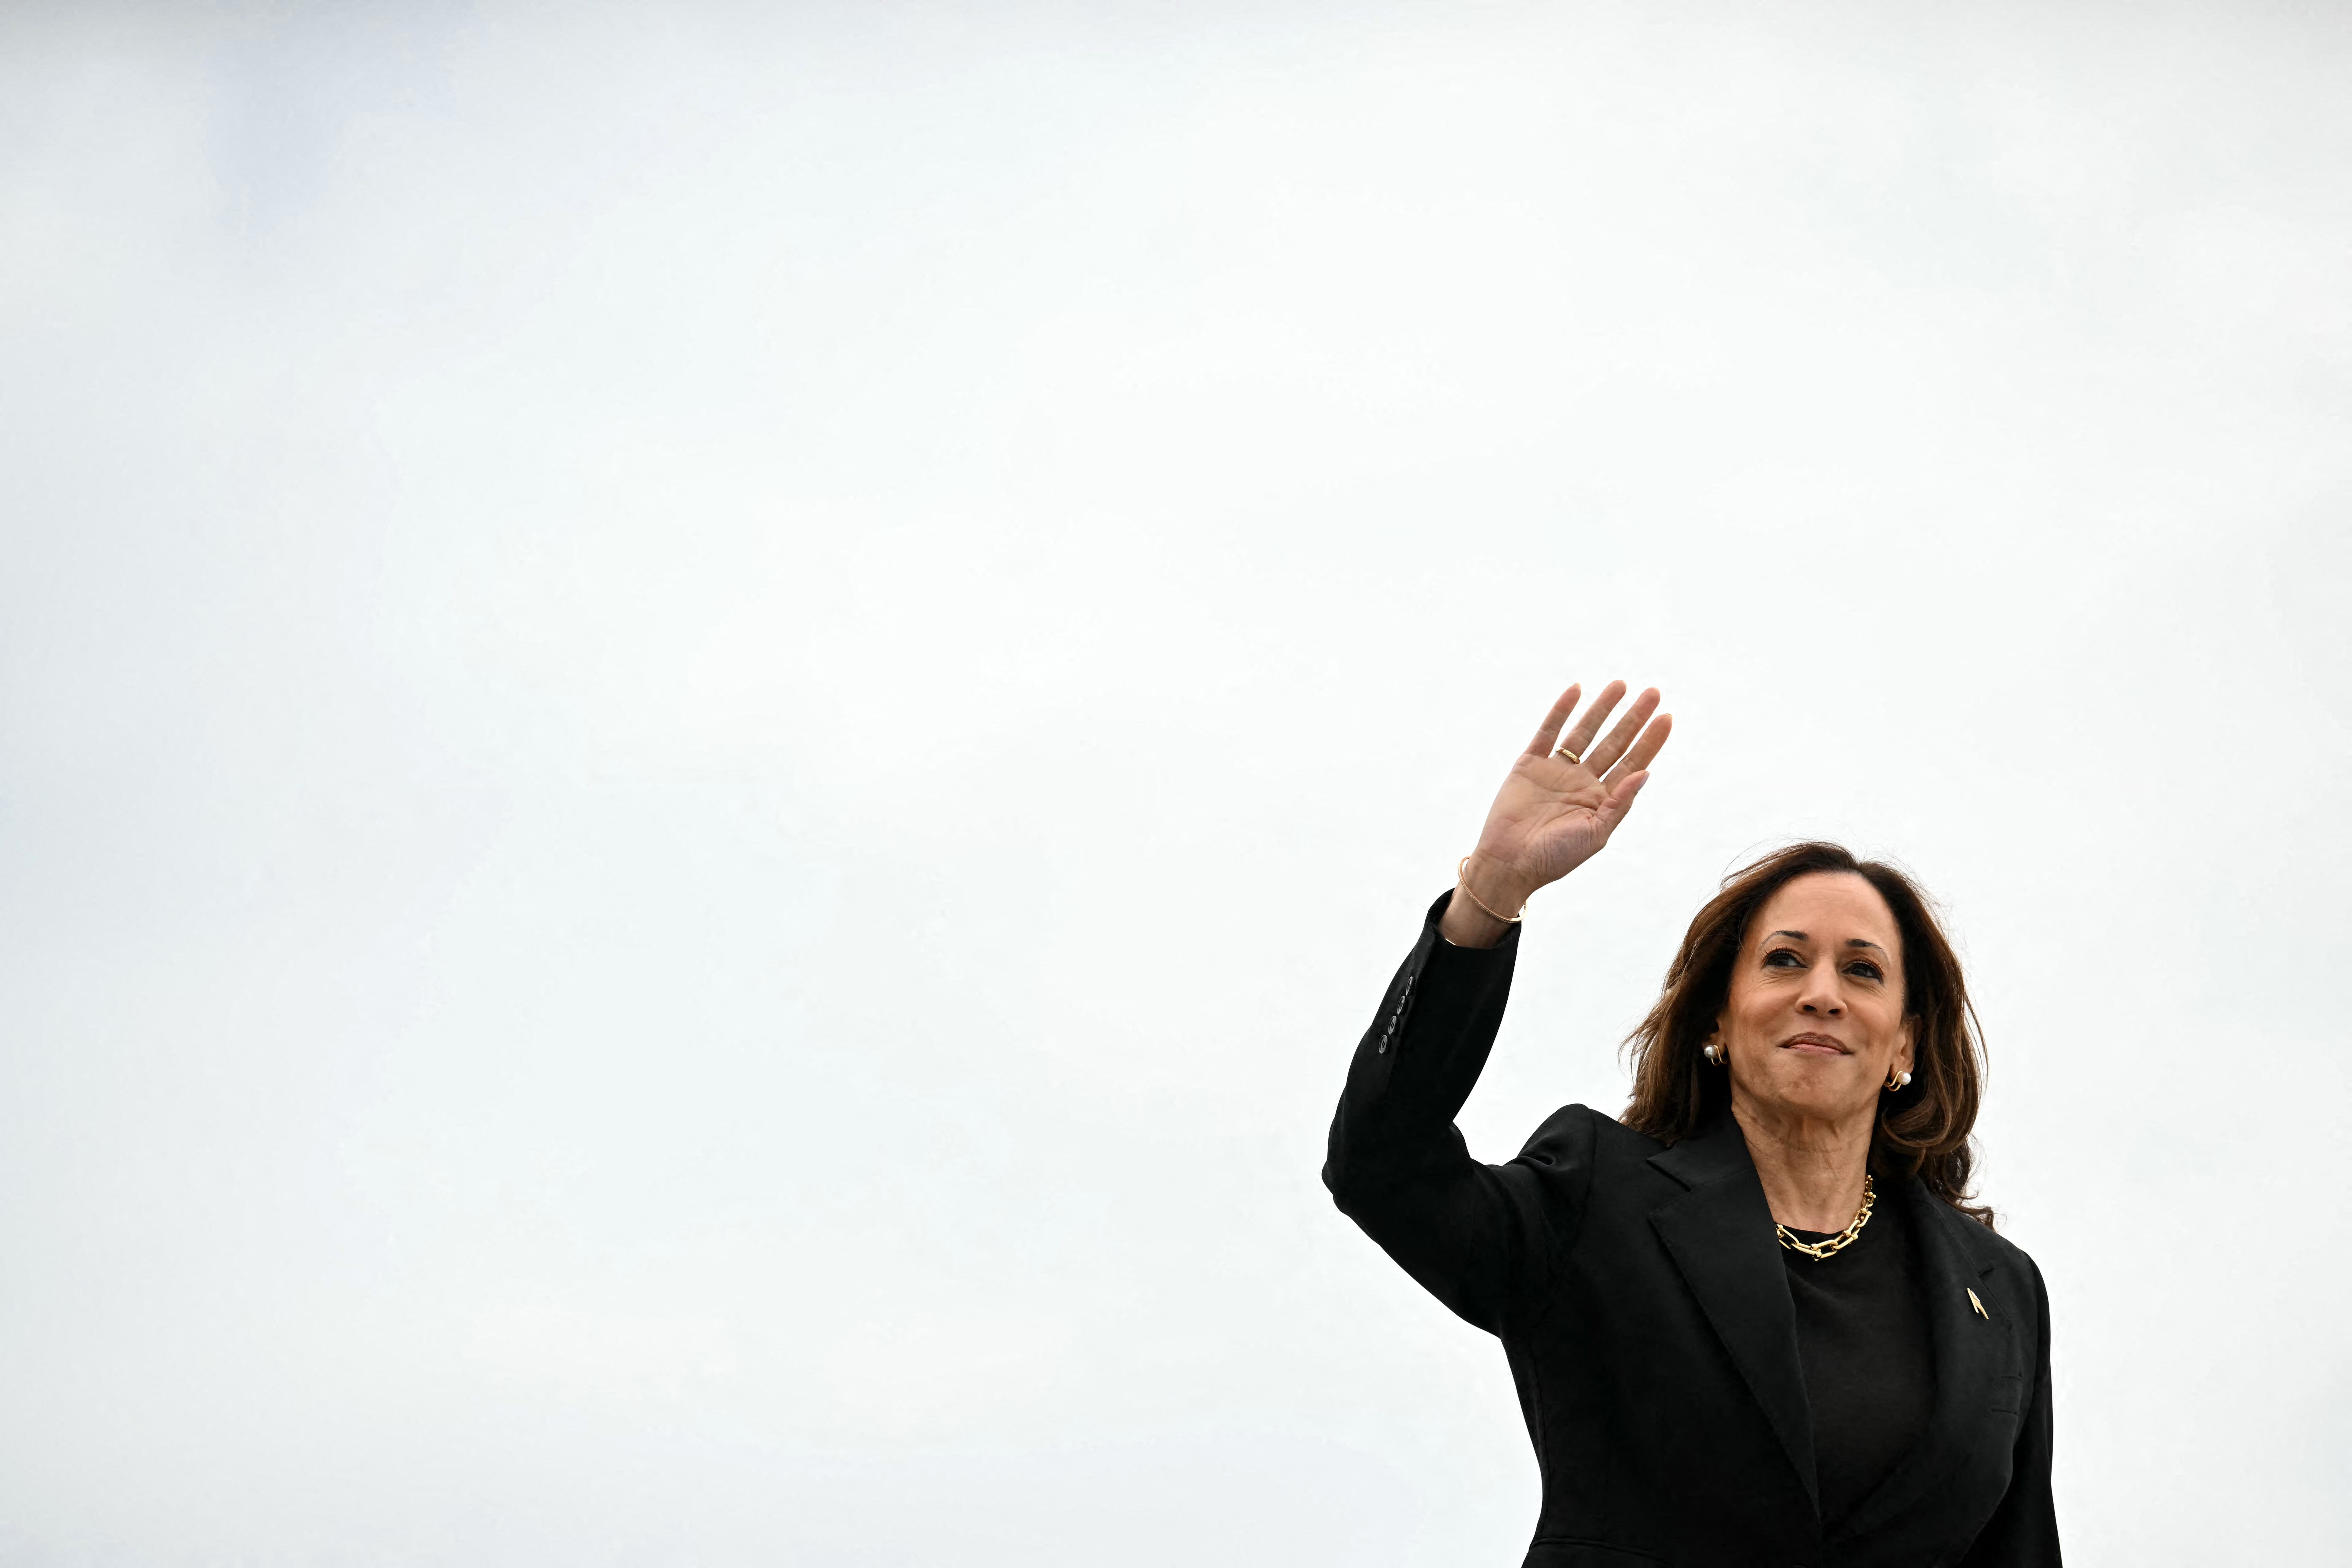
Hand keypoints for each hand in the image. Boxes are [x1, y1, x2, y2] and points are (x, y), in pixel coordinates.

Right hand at [1442, 682, 1672, 946]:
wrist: (1508, 864)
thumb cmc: (1554, 858)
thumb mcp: (1596, 833)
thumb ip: (1620, 803)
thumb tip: (1647, 773)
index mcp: (1601, 800)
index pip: (1633, 763)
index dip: (1650, 741)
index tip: (1666, 717)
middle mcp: (1582, 782)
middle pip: (1614, 742)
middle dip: (1633, 718)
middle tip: (1653, 692)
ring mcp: (1556, 771)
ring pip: (1584, 732)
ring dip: (1602, 709)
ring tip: (1621, 685)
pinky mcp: (1529, 765)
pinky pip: (1548, 732)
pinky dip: (1561, 711)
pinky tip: (1576, 691)